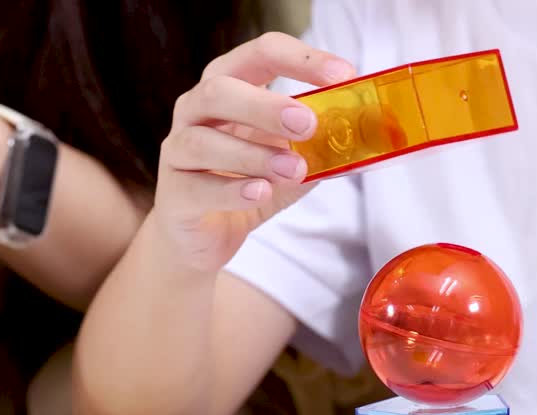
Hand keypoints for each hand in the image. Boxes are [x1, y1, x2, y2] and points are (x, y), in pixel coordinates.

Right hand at [153, 32, 355, 271]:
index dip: (302, 59)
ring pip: (203, 140)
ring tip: (294, 170)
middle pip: (220, 90)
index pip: (261, 54)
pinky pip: (197, 187)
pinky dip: (231, 190)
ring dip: (254, 154)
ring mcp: (178, 152)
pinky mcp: (174, 195)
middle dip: (266, 105)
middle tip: (308, 124)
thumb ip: (319, 149)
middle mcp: (196, 111)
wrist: (204, 238)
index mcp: (229, 88)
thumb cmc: (246, 186)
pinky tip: (260, 193)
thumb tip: (362, 140)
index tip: (343, 75)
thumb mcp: (289, 163)